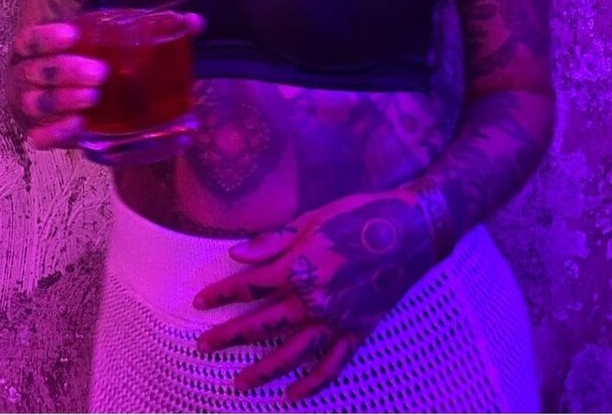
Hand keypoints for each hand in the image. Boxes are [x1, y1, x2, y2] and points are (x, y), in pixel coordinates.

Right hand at [7, 14, 206, 149]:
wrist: (80, 95)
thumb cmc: (95, 59)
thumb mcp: (114, 42)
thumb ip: (154, 29)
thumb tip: (196, 22)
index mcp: (39, 48)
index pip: (31, 39)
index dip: (47, 37)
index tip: (74, 36)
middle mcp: (28, 76)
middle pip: (36, 72)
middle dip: (65, 72)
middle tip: (100, 74)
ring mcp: (31, 106)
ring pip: (36, 104)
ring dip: (63, 101)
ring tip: (92, 99)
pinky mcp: (41, 133)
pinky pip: (39, 137)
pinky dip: (56, 132)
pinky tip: (78, 126)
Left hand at [193, 191, 436, 403]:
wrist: (411, 230)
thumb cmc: (360, 215)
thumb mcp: (312, 218)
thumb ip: (273, 240)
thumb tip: (236, 254)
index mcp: (300, 267)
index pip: (250, 286)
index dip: (222, 294)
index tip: (200, 302)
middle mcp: (314, 300)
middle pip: (263, 324)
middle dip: (229, 336)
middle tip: (203, 346)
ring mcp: (336, 320)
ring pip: (292, 354)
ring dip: (262, 371)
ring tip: (237, 383)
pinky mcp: (357, 332)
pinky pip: (331, 366)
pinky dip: (311, 384)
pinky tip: (292, 395)